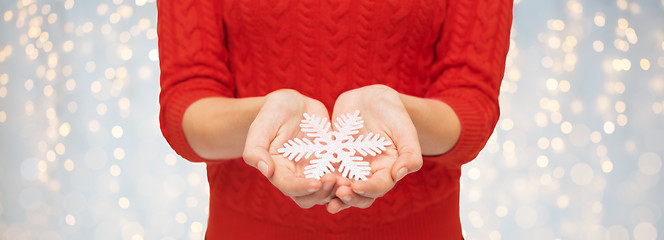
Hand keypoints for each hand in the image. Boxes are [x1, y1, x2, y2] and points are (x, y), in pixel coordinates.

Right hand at [243, 89, 340, 207]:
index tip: (317, 182)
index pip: (289, 187)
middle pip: (309, 197)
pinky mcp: (330, 164)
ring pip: (327, 192)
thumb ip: (256, 149)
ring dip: (337, 190)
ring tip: (349, 180)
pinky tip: (358, 173)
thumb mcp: (261, 126)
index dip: (302, 188)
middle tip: (336, 181)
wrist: (292, 104)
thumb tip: (265, 170)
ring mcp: (314, 172)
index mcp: (277, 170)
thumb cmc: (273, 113)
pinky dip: (349, 179)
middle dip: (323, 193)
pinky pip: (341, 177)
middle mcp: (296, 176)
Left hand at [326, 84, 422, 212]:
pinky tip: (310, 179)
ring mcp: (350, 167)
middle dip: (349, 197)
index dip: (369, 189)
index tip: (357, 187)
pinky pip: (326, 171)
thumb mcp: (405, 129)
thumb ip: (410, 153)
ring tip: (323, 194)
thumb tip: (401, 174)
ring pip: (341, 187)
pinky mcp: (334, 158)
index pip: (380, 186)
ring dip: (332, 194)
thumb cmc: (394, 112)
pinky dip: (319, 178)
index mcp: (388, 169)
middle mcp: (368, 173)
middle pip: (360, 194)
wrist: (372, 98)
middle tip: (338, 195)